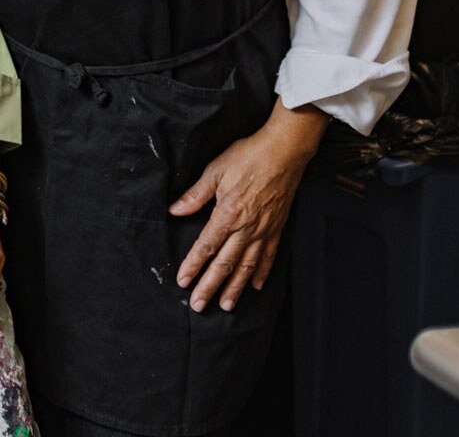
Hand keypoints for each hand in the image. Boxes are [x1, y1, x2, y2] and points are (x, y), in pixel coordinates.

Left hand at [172, 103, 327, 311]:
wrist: (283, 152)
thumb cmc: (247, 157)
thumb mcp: (214, 171)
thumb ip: (194, 195)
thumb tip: (174, 211)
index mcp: (228, 214)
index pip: (206, 246)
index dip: (193, 265)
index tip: (183, 281)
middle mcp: (247, 228)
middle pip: (225, 264)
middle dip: (210, 286)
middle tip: (198, 305)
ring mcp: (264, 230)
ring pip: (247, 266)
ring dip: (235, 287)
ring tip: (226, 305)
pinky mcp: (277, 228)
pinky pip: (268, 256)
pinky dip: (262, 273)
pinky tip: (255, 286)